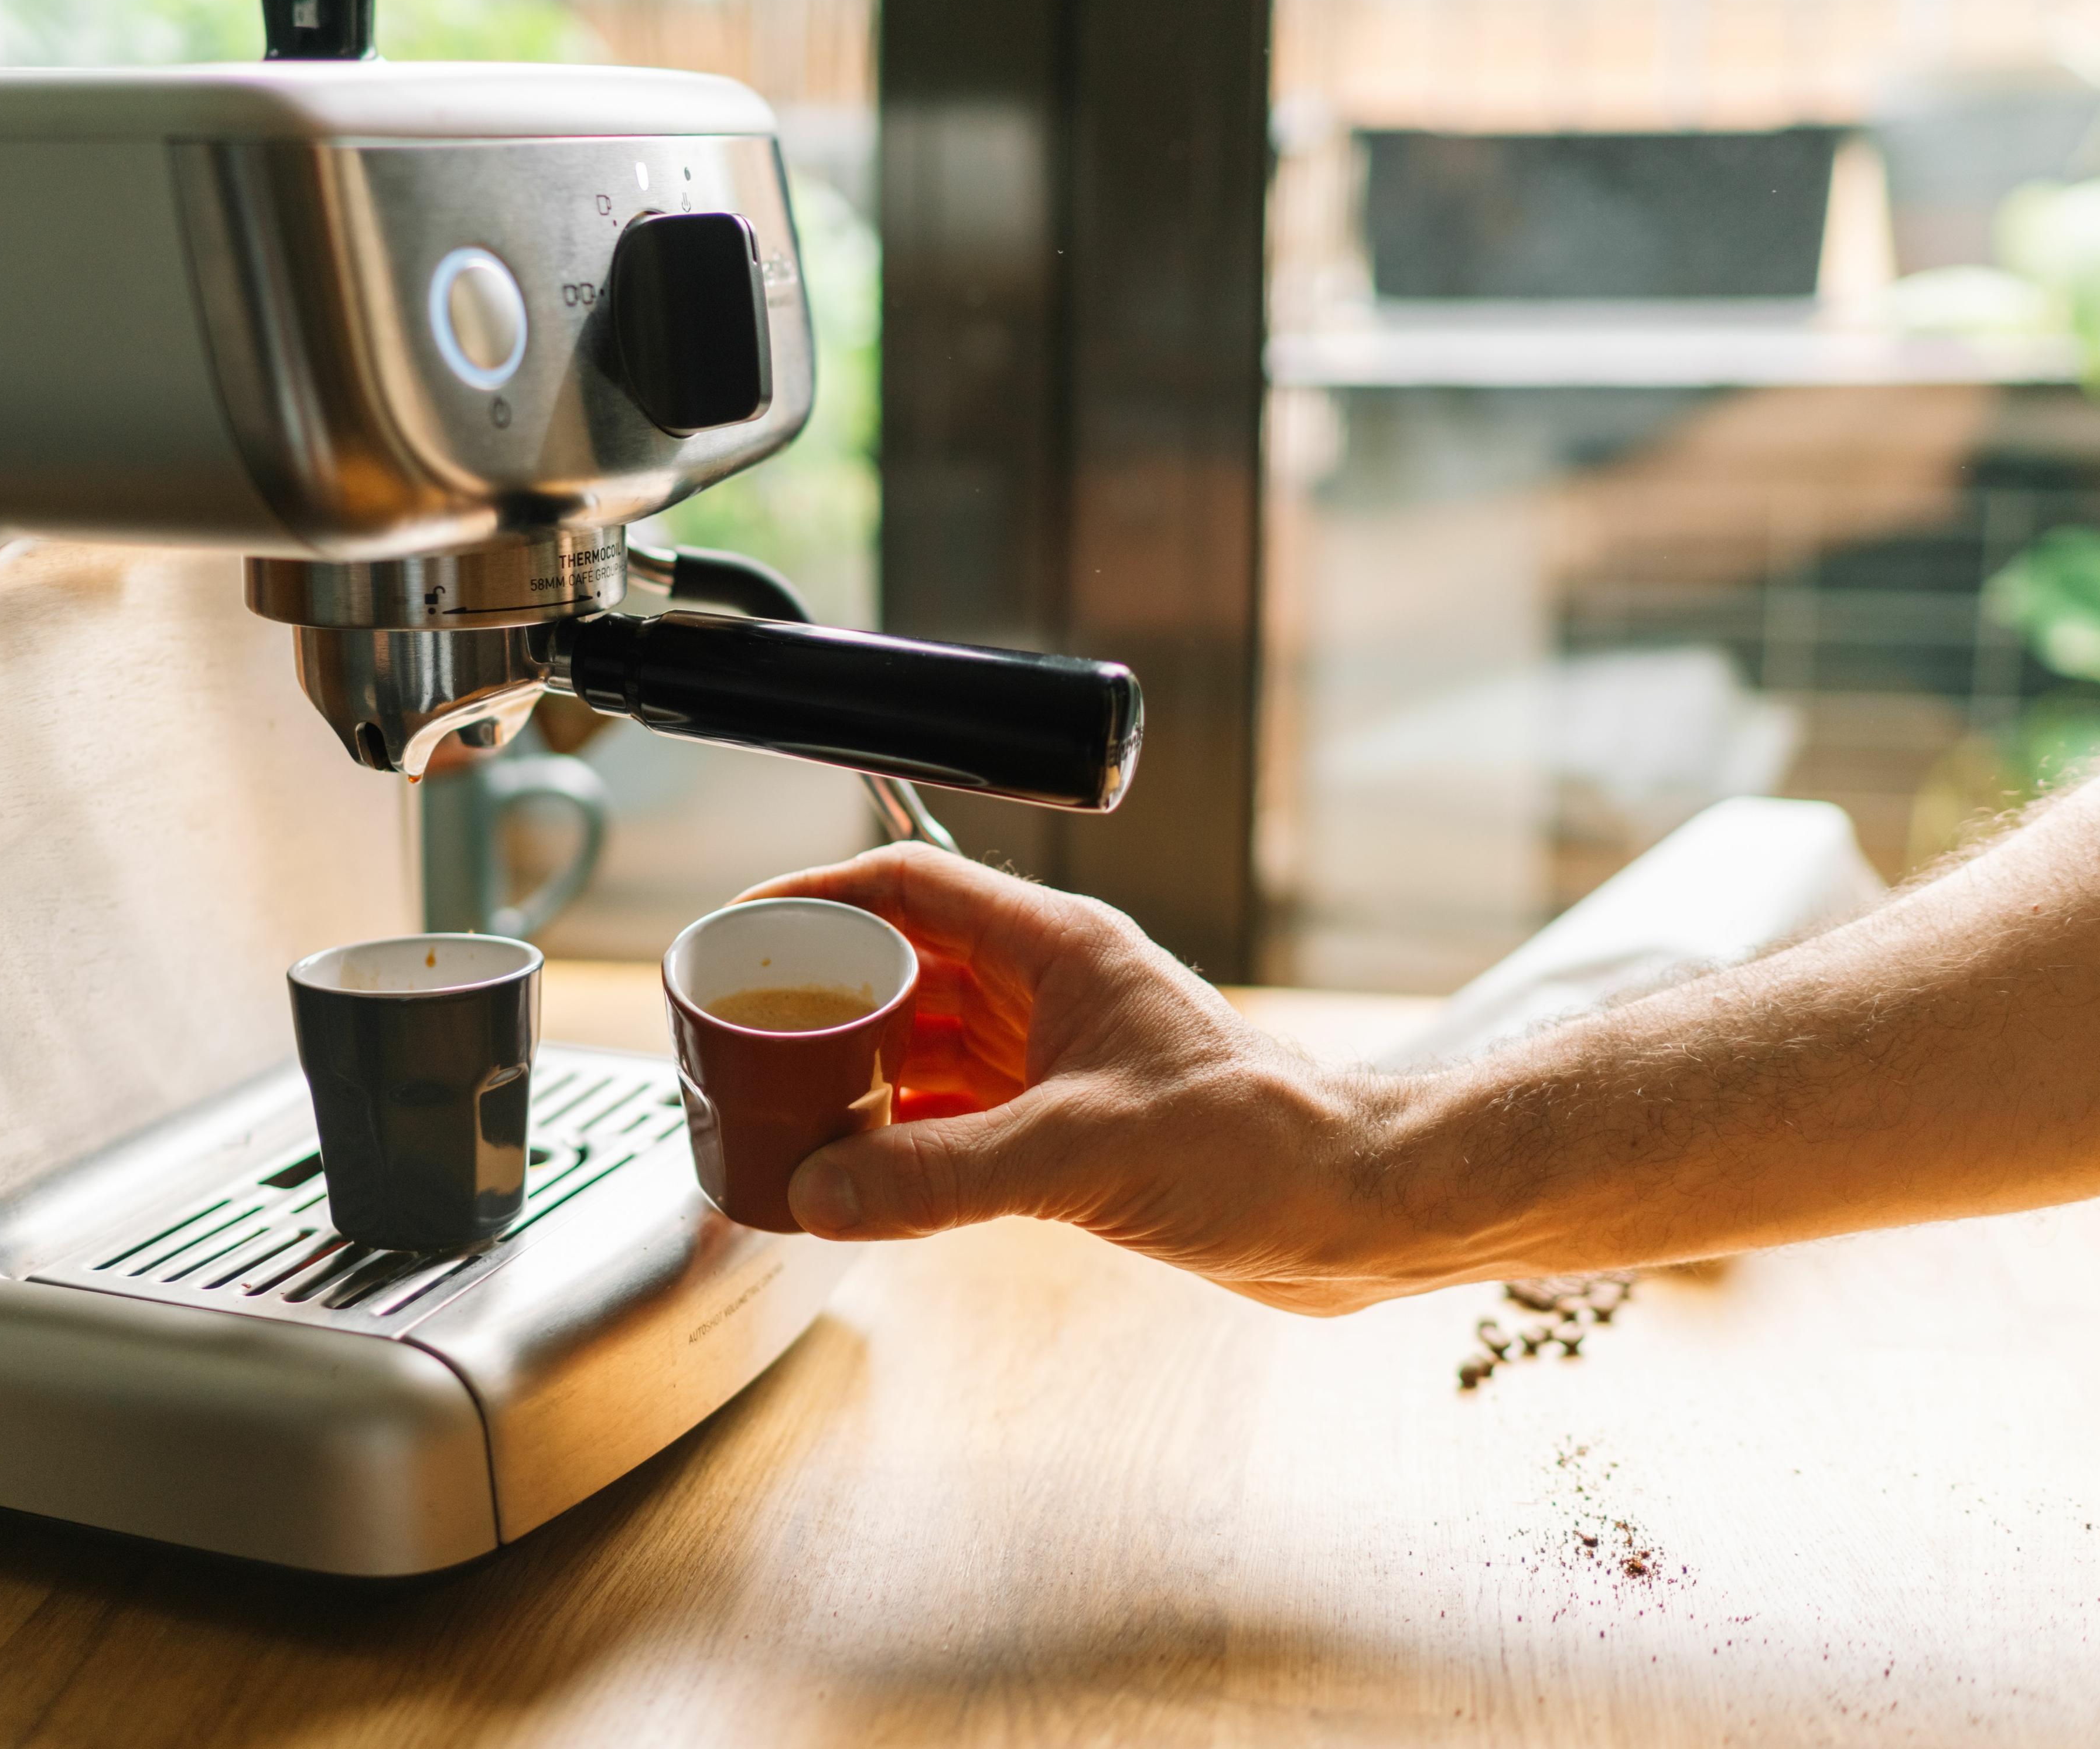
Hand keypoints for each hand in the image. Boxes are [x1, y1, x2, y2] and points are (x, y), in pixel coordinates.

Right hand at [738, 845, 1450, 1313]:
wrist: (1354, 1213)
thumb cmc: (1263, 1148)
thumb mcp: (1081, 1155)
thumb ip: (940, 1176)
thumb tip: (821, 1192)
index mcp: (1059, 952)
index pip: (913, 886)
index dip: (820, 895)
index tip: (745, 927)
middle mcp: (1053, 993)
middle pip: (906, 965)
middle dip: (822, 996)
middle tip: (745, 1034)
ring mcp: (1060, 1059)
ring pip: (925, 1045)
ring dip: (857, 1074)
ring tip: (782, 1105)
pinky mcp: (1069, 1126)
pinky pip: (954, 1115)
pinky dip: (900, 1138)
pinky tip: (857, 1170)